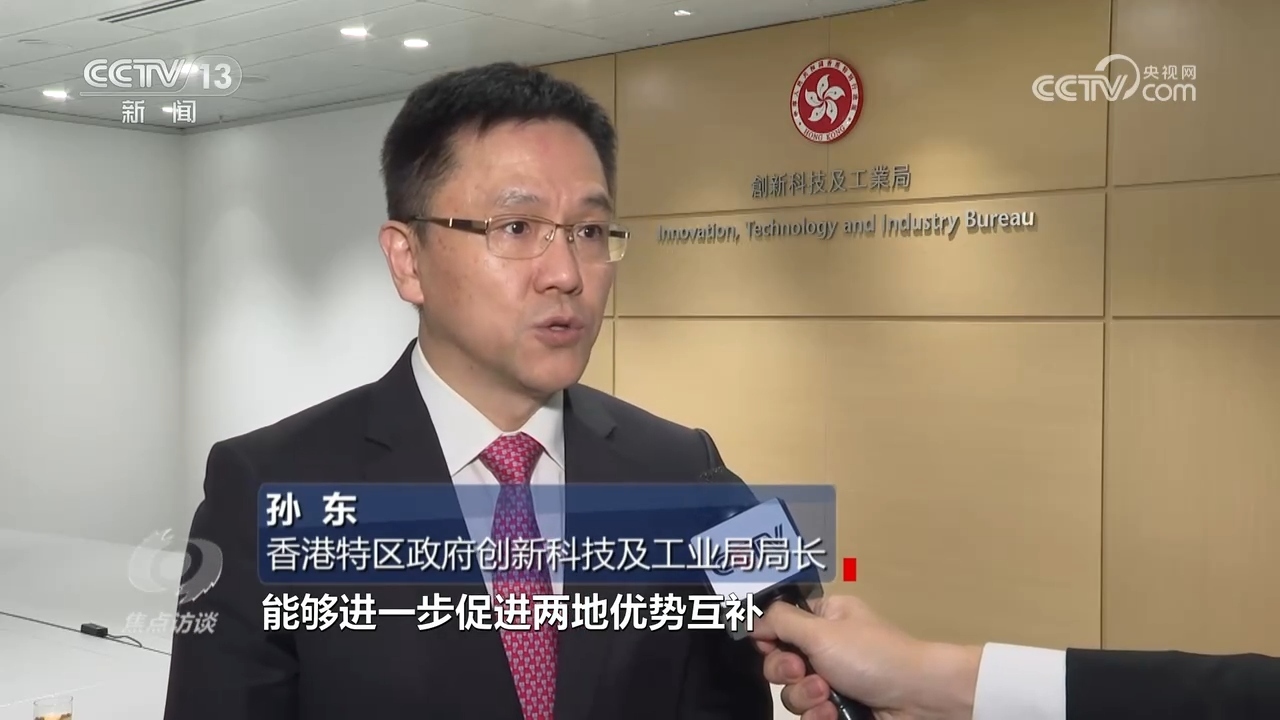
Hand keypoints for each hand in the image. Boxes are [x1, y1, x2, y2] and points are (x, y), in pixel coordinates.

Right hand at [749, 595, 981, 719]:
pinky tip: (831, 715)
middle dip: (787, 672)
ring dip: (805, 697)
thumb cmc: (872, 657)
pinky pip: (811, 714)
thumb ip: (781, 621)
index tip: (770, 646)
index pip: (780, 624)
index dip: (769, 638)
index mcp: (825, 618)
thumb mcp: (822, 631)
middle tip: (802, 672)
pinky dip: (818, 716)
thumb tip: (753, 617)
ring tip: (828, 698)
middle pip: (780, 662)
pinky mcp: (841, 708)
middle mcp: (827, 647)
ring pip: (793, 692)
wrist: (919, 699)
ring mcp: (834, 679)